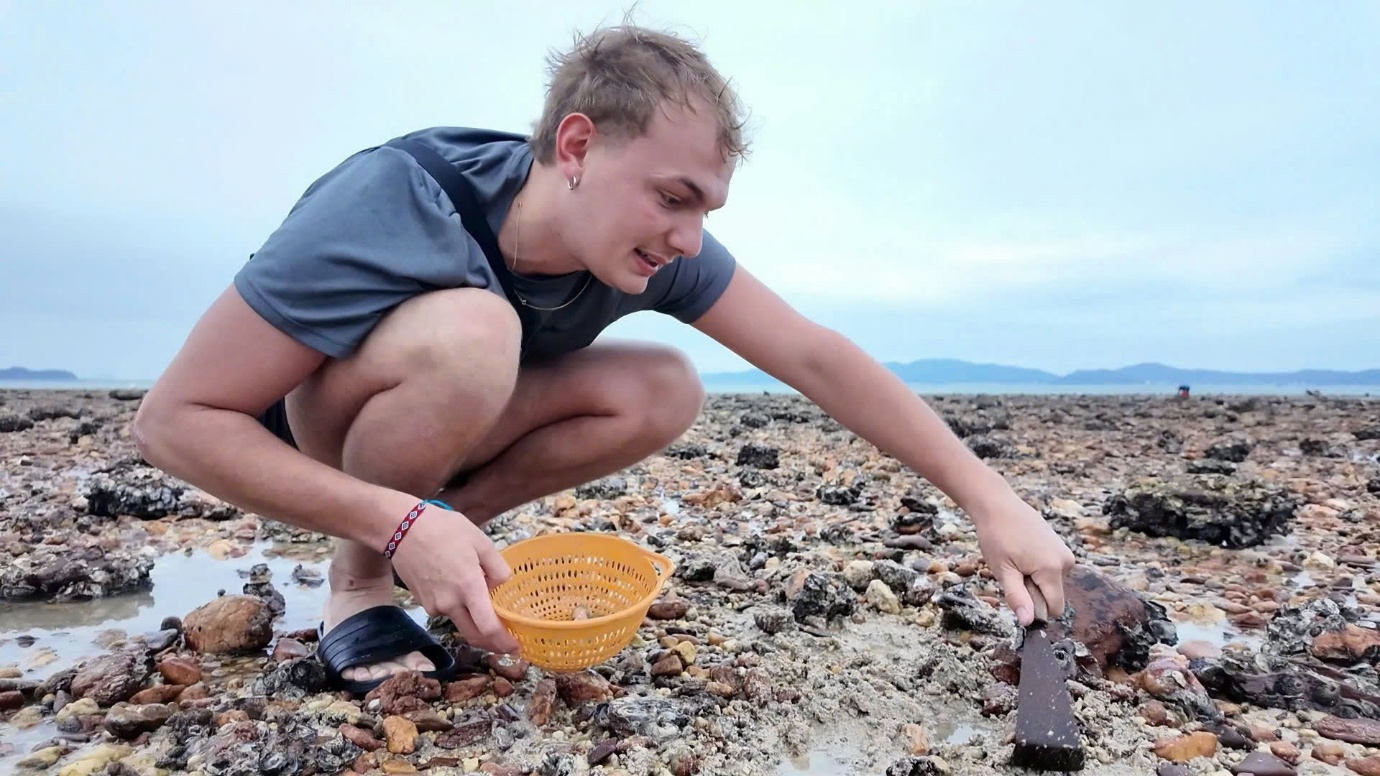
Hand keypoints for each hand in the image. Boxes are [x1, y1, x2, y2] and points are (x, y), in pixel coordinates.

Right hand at [388, 501, 520, 653]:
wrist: (401, 528)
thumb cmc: (444, 529)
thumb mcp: (480, 541)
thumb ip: (497, 567)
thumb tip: (499, 585)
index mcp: (469, 588)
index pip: (488, 628)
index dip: (503, 642)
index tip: (515, 648)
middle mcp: (450, 603)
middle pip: (473, 635)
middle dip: (491, 643)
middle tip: (505, 642)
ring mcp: (433, 605)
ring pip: (459, 621)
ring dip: (473, 619)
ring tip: (479, 596)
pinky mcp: (422, 602)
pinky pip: (445, 610)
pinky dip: (456, 606)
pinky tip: (456, 584)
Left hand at [968, 490, 1075, 626]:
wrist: (997, 504)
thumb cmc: (996, 536)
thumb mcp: (1003, 570)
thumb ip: (1017, 597)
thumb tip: (1028, 622)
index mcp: (1052, 569)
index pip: (1055, 608)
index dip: (1036, 609)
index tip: (1017, 595)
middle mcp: (1066, 561)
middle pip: (1053, 595)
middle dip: (1033, 591)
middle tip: (1013, 572)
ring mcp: (1064, 552)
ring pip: (1051, 582)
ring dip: (1033, 579)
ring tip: (1016, 560)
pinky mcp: (1060, 546)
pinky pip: (1051, 569)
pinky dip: (1037, 568)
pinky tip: (1022, 552)